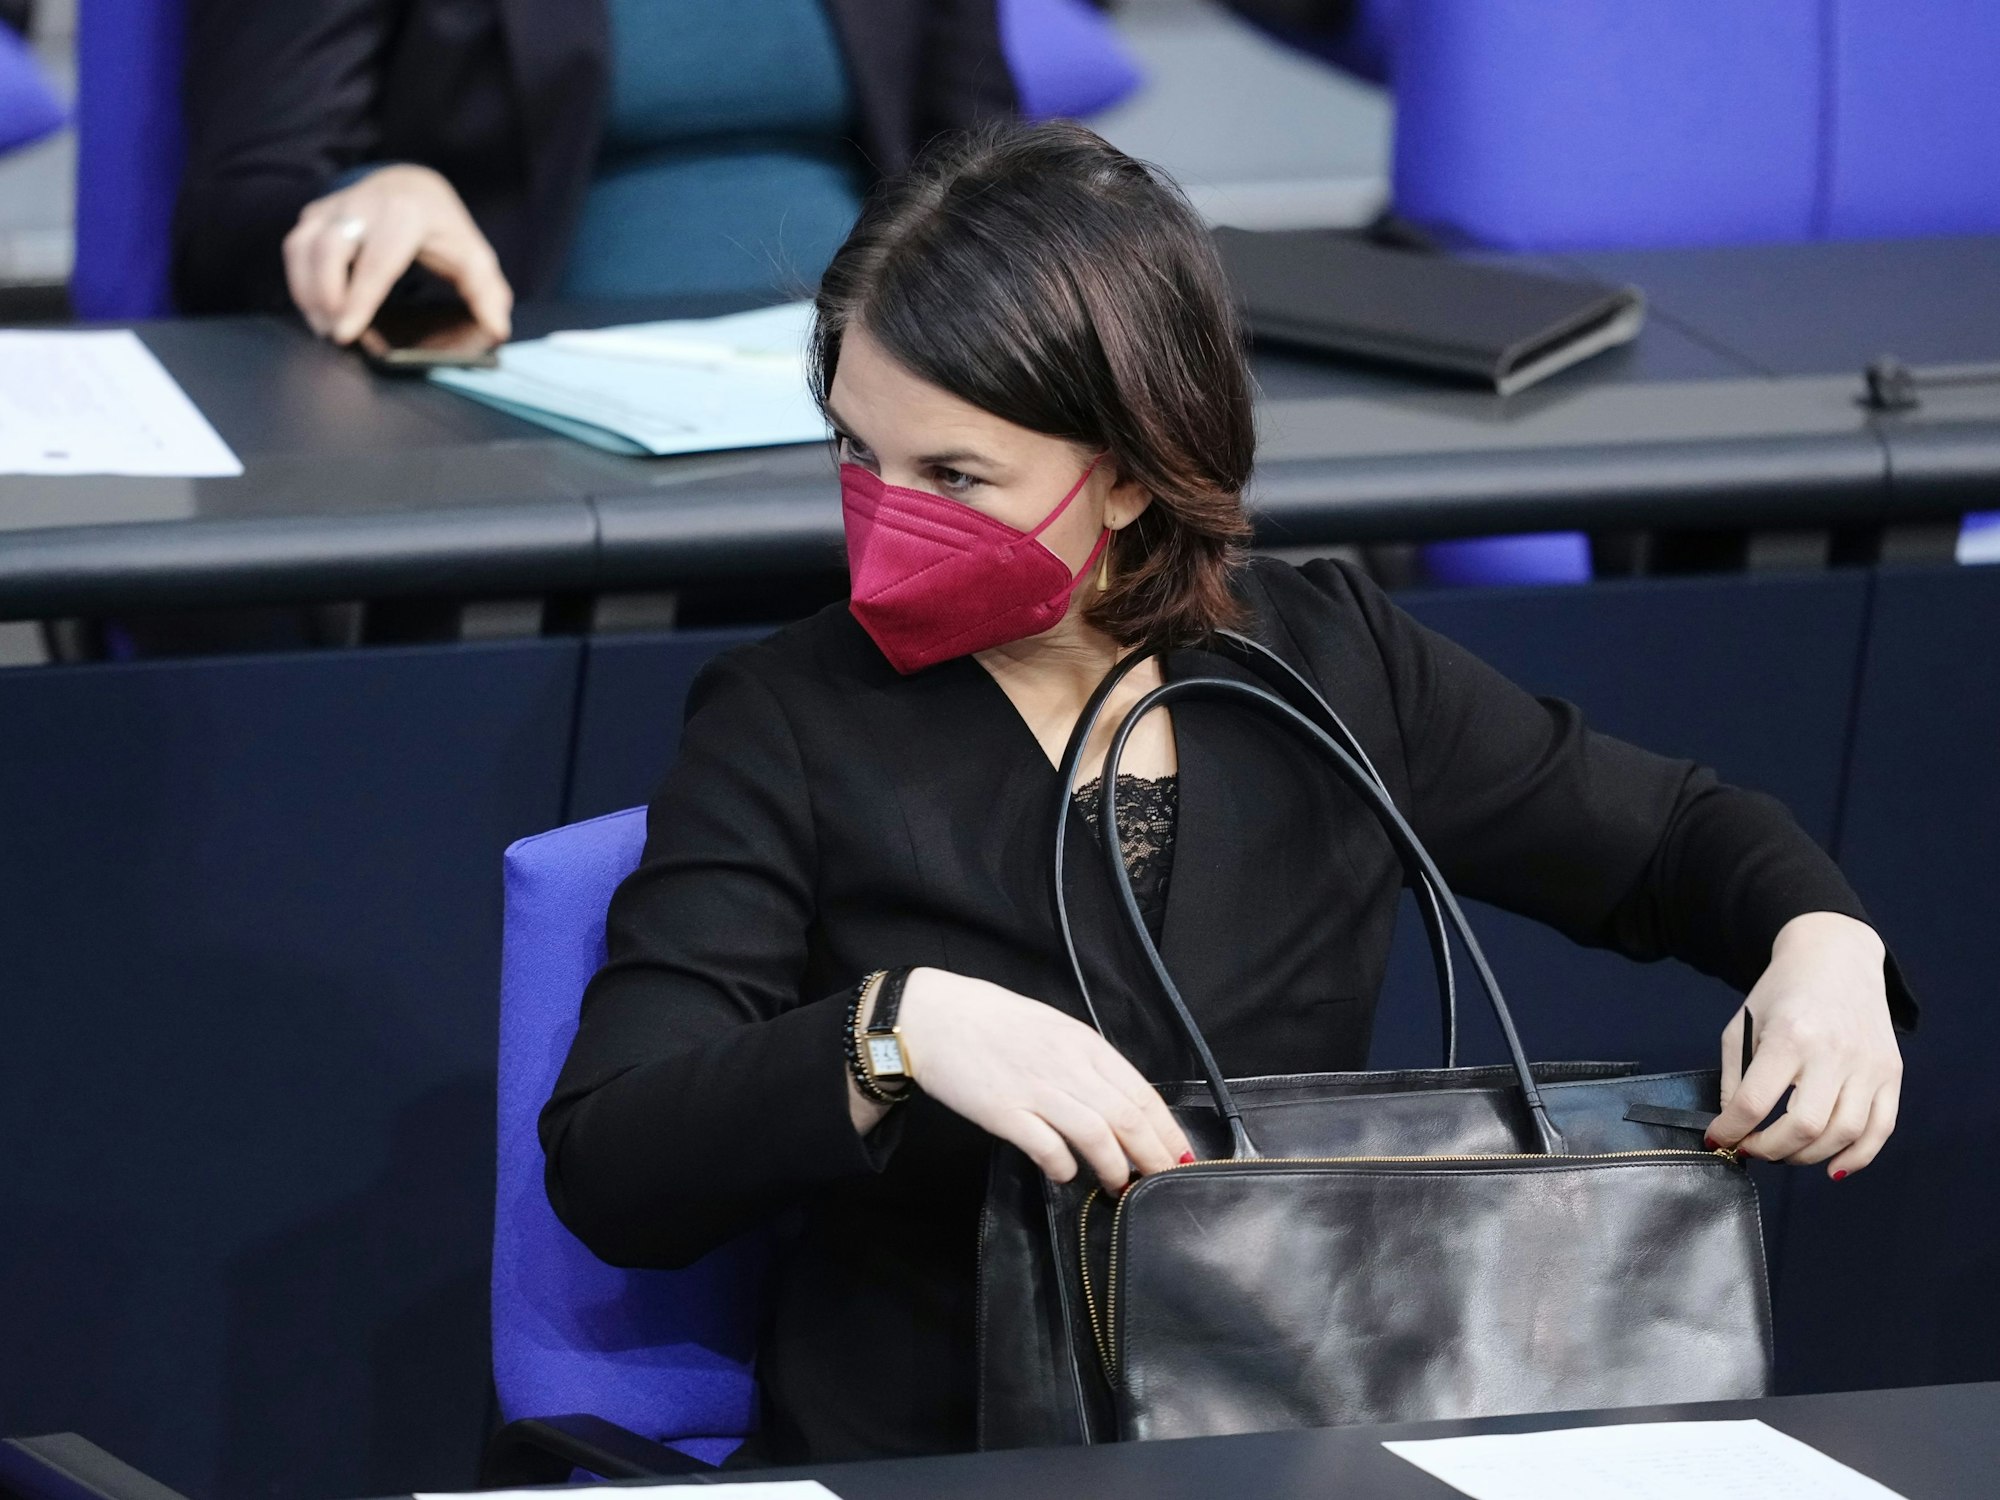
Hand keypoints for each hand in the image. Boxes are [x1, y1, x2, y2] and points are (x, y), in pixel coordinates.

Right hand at [282, 164, 512, 345]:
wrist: (411, 186)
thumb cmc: (443, 231)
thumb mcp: (474, 258)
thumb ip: (488, 295)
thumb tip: (496, 331)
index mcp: (406, 215)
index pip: (377, 261)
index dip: (359, 299)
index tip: (345, 333)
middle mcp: (364, 205)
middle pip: (329, 251)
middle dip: (325, 298)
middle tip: (334, 337)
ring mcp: (335, 207)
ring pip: (303, 247)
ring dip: (307, 293)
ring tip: (324, 328)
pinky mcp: (316, 215)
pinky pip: (295, 248)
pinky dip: (299, 281)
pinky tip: (315, 309)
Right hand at [853, 967, 1192, 1191]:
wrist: (931, 1017)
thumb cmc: (992, 1022)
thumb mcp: (1051, 1028)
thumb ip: (1085, 1061)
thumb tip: (1118, 1103)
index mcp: (1082, 1044)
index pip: (1141, 1092)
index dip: (1167, 1129)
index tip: (1182, 1155)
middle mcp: (1066, 1066)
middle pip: (1127, 1118)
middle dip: (1153, 1155)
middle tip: (1164, 1181)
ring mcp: (1035, 1090)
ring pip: (1096, 1135)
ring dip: (1115, 1167)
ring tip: (1121, 1185)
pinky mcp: (1004, 1113)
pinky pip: (1047, 1147)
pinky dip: (1064, 1166)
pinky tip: (1068, 1174)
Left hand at [1706, 912, 1901, 1178]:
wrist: (1835, 957)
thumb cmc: (1781, 992)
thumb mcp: (1742, 1025)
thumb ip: (1735, 1078)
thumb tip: (1732, 1126)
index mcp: (1790, 1036)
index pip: (1755, 1102)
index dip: (1731, 1130)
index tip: (1718, 1140)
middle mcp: (1834, 1052)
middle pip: (1805, 1127)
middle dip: (1770, 1150)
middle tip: (1752, 1148)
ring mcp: (1868, 1065)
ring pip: (1844, 1134)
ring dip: (1808, 1156)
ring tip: (1784, 1153)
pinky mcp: (1891, 1073)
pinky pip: (1881, 1129)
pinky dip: (1858, 1157)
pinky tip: (1831, 1166)